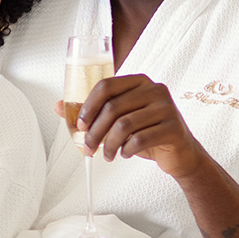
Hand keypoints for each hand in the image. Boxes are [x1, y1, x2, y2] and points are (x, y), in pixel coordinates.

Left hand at [58, 74, 208, 178]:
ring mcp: (167, 108)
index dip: (88, 106)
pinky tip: (125, 154)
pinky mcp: (174, 128)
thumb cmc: (147, 132)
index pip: (106, 86)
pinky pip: (140, 139)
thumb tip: (58, 106)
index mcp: (139, 82)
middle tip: (88, 148)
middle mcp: (155, 90)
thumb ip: (92, 112)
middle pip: (113, 107)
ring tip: (108, 155)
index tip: (80, 125)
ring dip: (109, 145)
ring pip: (124, 125)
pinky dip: (126, 150)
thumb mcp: (120, 120)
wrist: (180, 153)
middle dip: (95, 131)